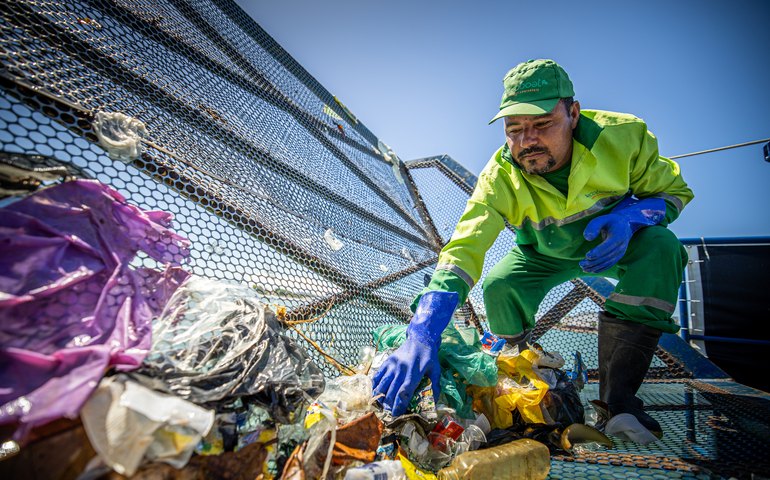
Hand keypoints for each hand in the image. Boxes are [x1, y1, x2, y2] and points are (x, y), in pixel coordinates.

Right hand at [371, 290, 457, 415]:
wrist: (420, 338)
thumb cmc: (429, 356)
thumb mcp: (435, 370)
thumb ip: (435, 386)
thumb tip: (434, 402)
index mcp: (414, 373)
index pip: (404, 392)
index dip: (399, 405)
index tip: (396, 415)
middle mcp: (401, 369)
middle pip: (392, 391)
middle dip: (389, 405)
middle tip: (387, 416)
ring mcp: (392, 365)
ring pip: (382, 384)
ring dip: (380, 397)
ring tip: (380, 407)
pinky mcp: (387, 361)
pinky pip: (378, 375)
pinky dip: (375, 385)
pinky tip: (375, 393)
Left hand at [580, 197, 665, 272]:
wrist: (624, 226)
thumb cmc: (610, 221)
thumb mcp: (602, 219)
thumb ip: (594, 226)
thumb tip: (587, 238)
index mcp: (618, 236)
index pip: (608, 246)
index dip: (598, 252)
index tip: (587, 256)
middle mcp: (621, 246)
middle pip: (607, 257)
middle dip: (594, 262)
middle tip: (581, 263)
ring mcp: (620, 253)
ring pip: (607, 262)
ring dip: (595, 267)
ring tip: (583, 267)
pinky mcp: (618, 257)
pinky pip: (609, 264)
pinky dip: (599, 268)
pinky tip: (590, 270)